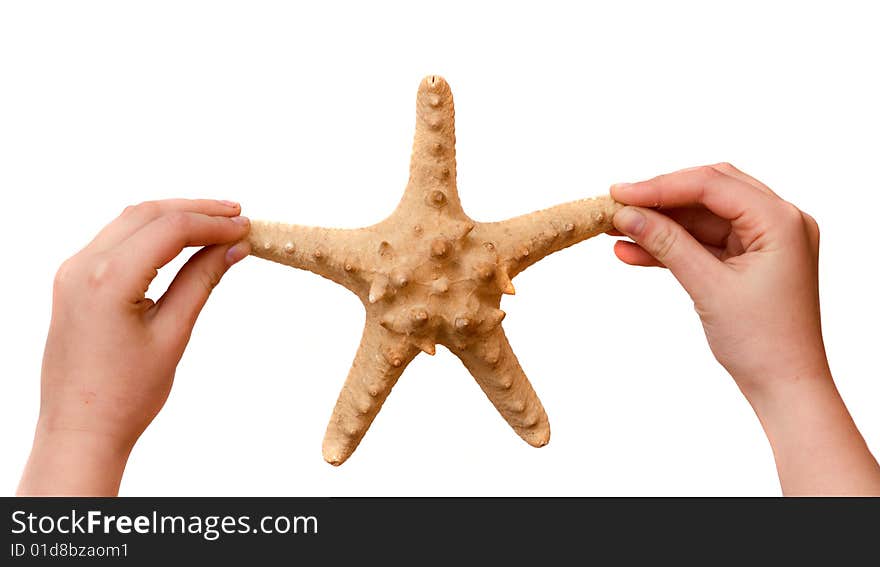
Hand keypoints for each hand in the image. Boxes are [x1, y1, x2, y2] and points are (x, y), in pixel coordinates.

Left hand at [18, 199, 250, 494]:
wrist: (80, 431)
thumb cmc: (126, 395)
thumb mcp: (173, 334)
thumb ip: (201, 281)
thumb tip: (233, 247)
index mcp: (107, 280)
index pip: (170, 230)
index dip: (213, 224)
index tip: (246, 227)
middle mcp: (82, 266)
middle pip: (147, 214)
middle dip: (195, 210)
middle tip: (237, 215)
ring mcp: (72, 272)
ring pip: (129, 222)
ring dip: (173, 218)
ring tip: (215, 224)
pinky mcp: (73, 282)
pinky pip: (115, 241)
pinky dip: (151, 234)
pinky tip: (180, 241)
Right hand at [609, 163, 879, 494]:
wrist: (785, 387)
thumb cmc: (763, 343)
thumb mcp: (708, 287)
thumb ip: (667, 244)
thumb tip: (627, 215)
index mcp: (782, 221)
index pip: (713, 185)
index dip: (661, 186)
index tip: (619, 193)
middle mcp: (779, 222)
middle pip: (709, 191)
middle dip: (661, 198)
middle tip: (617, 203)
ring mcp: (765, 240)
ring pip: (702, 217)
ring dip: (661, 223)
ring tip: (616, 229)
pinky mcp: (749, 259)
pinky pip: (703, 241)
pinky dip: (672, 245)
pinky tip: (633, 250)